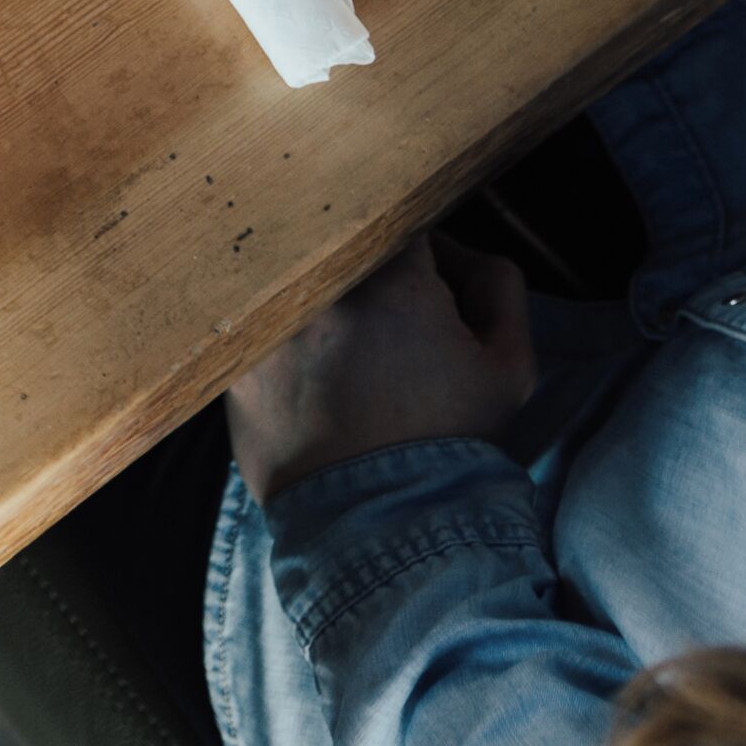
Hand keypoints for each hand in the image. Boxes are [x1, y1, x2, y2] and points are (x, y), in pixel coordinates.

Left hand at [227, 235, 538, 505]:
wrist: (384, 520)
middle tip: (389, 328)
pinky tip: (313, 380)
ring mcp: (271, 323)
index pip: (402, 224)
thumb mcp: (509, 366)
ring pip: (300, 283)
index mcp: (390, 280)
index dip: (421, 254)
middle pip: (345, 248)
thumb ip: (498, 286)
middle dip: (371, 278)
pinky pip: (262, 324)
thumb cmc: (451, 442)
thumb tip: (462, 254)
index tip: (425, 288)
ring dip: (325, 304)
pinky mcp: (236, 360)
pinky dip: (287, 339)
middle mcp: (321, 289)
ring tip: (350, 359)